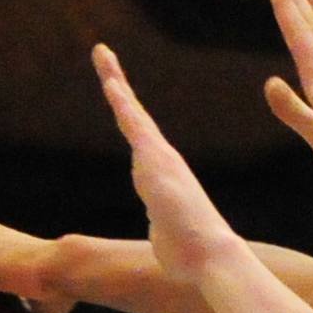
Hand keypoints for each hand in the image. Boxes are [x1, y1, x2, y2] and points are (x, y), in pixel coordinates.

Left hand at [91, 44, 243, 287]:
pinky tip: (110, 81)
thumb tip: (161, 228)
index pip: (138, 141)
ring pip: (131, 113)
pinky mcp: (156, 161)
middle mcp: (162, 161)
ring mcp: (160, 159)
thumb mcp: (166, 236)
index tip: (115, 91)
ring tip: (102, 55)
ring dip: (115, 82)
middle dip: (118, 86)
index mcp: (162, 177)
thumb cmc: (190, 256)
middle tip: (102, 54)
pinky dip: (122, 100)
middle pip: (134, 117)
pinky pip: (134, 124)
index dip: (126, 114)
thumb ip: (160, 223)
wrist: (210, 258)